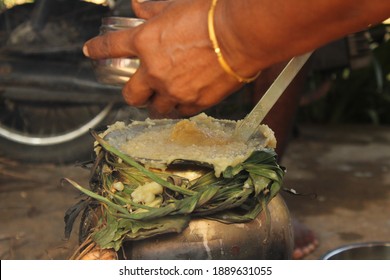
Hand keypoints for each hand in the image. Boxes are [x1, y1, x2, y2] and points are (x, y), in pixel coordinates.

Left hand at [83, 0, 241, 115]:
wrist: (240, 35)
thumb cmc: (211, 15)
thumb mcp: (176, 6)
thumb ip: (153, 10)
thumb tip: (137, 7)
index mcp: (145, 43)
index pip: (111, 47)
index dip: (97, 49)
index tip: (90, 51)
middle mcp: (154, 71)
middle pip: (130, 95)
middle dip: (132, 95)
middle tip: (138, 92)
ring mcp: (173, 90)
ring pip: (155, 110)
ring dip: (155, 105)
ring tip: (162, 101)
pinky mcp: (194, 103)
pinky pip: (180, 113)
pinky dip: (178, 109)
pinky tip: (183, 102)